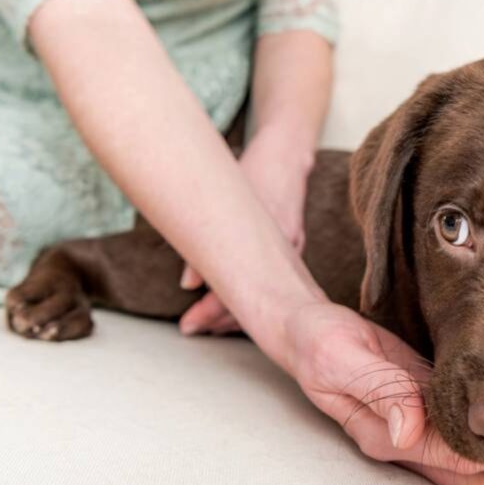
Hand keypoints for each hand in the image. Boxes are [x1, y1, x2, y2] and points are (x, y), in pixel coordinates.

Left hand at [179, 128, 312, 334]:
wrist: (287, 155)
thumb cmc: (253, 171)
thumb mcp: (222, 197)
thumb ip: (206, 239)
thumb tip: (188, 285)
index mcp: (265, 238)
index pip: (235, 289)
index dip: (209, 311)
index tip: (188, 325)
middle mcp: (284, 250)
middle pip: (254, 301)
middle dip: (220, 320)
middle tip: (191, 329)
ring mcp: (293, 251)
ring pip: (268, 297)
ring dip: (238, 313)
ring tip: (210, 325)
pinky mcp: (294, 248)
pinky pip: (277, 284)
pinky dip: (257, 297)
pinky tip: (241, 305)